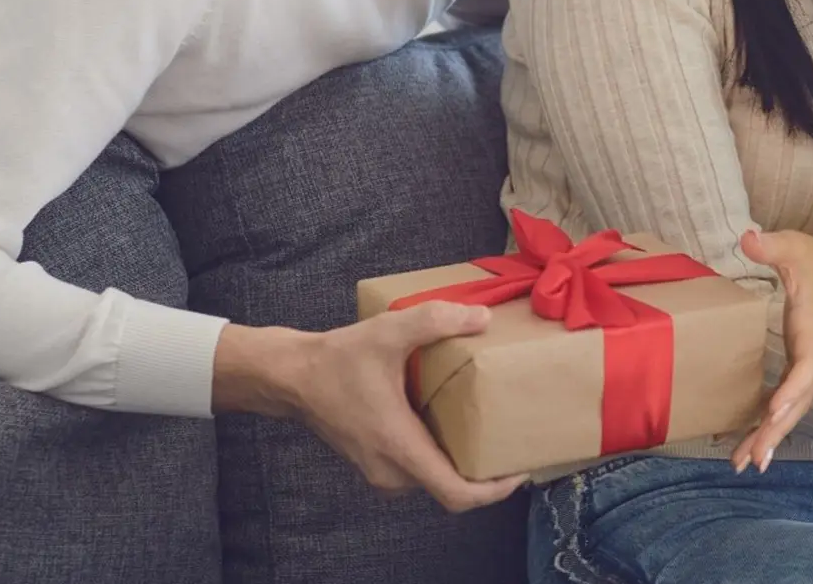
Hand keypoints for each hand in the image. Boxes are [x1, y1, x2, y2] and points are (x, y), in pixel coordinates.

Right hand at [212, 307, 528, 512]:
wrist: (291, 377)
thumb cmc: (337, 359)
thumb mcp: (389, 332)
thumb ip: (436, 320)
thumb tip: (482, 318)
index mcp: (400, 448)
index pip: (456, 494)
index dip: (494, 491)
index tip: (521, 471)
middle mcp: (392, 470)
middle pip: (451, 488)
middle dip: (486, 472)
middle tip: (514, 441)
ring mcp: (382, 471)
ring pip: (435, 478)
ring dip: (463, 462)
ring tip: (492, 430)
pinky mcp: (376, 461)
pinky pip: (420, 468)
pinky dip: (443, 453)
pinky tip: (456, 421)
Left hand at [729, 229, 812, 472]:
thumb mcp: (795, 247)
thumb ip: (772, 245)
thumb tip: (748, 237)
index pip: (808, 366)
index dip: (794, 389)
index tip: (776, 410)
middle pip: (799, 402)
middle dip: (777, 430)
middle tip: (755, 459)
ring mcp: (810, 368)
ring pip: (793, 410)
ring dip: (771, 436)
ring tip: (745, 464)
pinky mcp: (801, 370)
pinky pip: (786, 404)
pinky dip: (769, 425)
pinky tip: (748, 445)